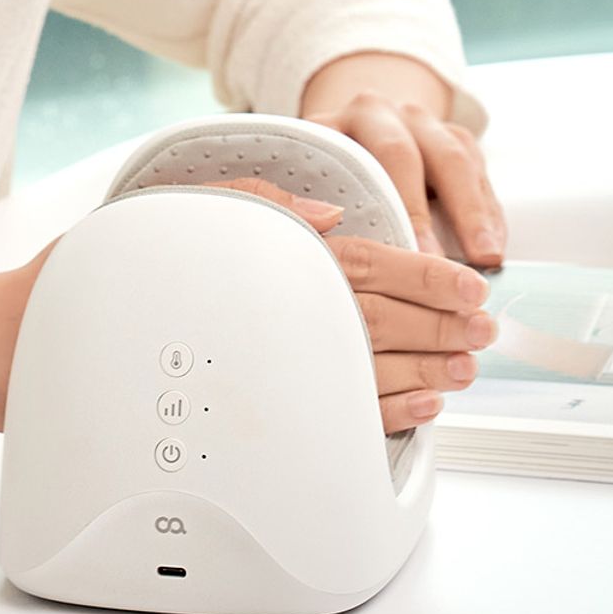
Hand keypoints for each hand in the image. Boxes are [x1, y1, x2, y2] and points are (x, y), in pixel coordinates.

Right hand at [200, 178, 494, 434]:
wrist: (129, 300)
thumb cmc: (180, 250)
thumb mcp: (224, 202)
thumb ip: (275, 202)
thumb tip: (329, 214)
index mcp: (292, 260)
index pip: (375, 264)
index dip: (430, 278)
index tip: (471, 288)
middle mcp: (297, 309)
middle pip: (385, 319)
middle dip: (443, 327)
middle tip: (483, 333)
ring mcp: (291, 359)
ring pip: (373, 366)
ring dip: (427, 370)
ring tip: (465, 369)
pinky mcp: (284, 398)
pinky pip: (344, 411)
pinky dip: (391, 411)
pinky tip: (426, 406)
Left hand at [299, 52, 506, 265]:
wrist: (356, 129)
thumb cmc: (323, 177)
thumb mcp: (306, 181)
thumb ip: (307, 207)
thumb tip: (317, 253)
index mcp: (343, 122)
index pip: (368, 160)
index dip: (389, 208)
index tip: (400, 257)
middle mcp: (386, 115)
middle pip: (412, 158)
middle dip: (433, 214)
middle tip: (442, 264)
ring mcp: (426, 124)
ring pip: (456, 162)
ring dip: (474, 214)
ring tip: (487, 256)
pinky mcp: (458, 140)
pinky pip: (479, 175)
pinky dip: (489, 214)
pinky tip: (495, 247)